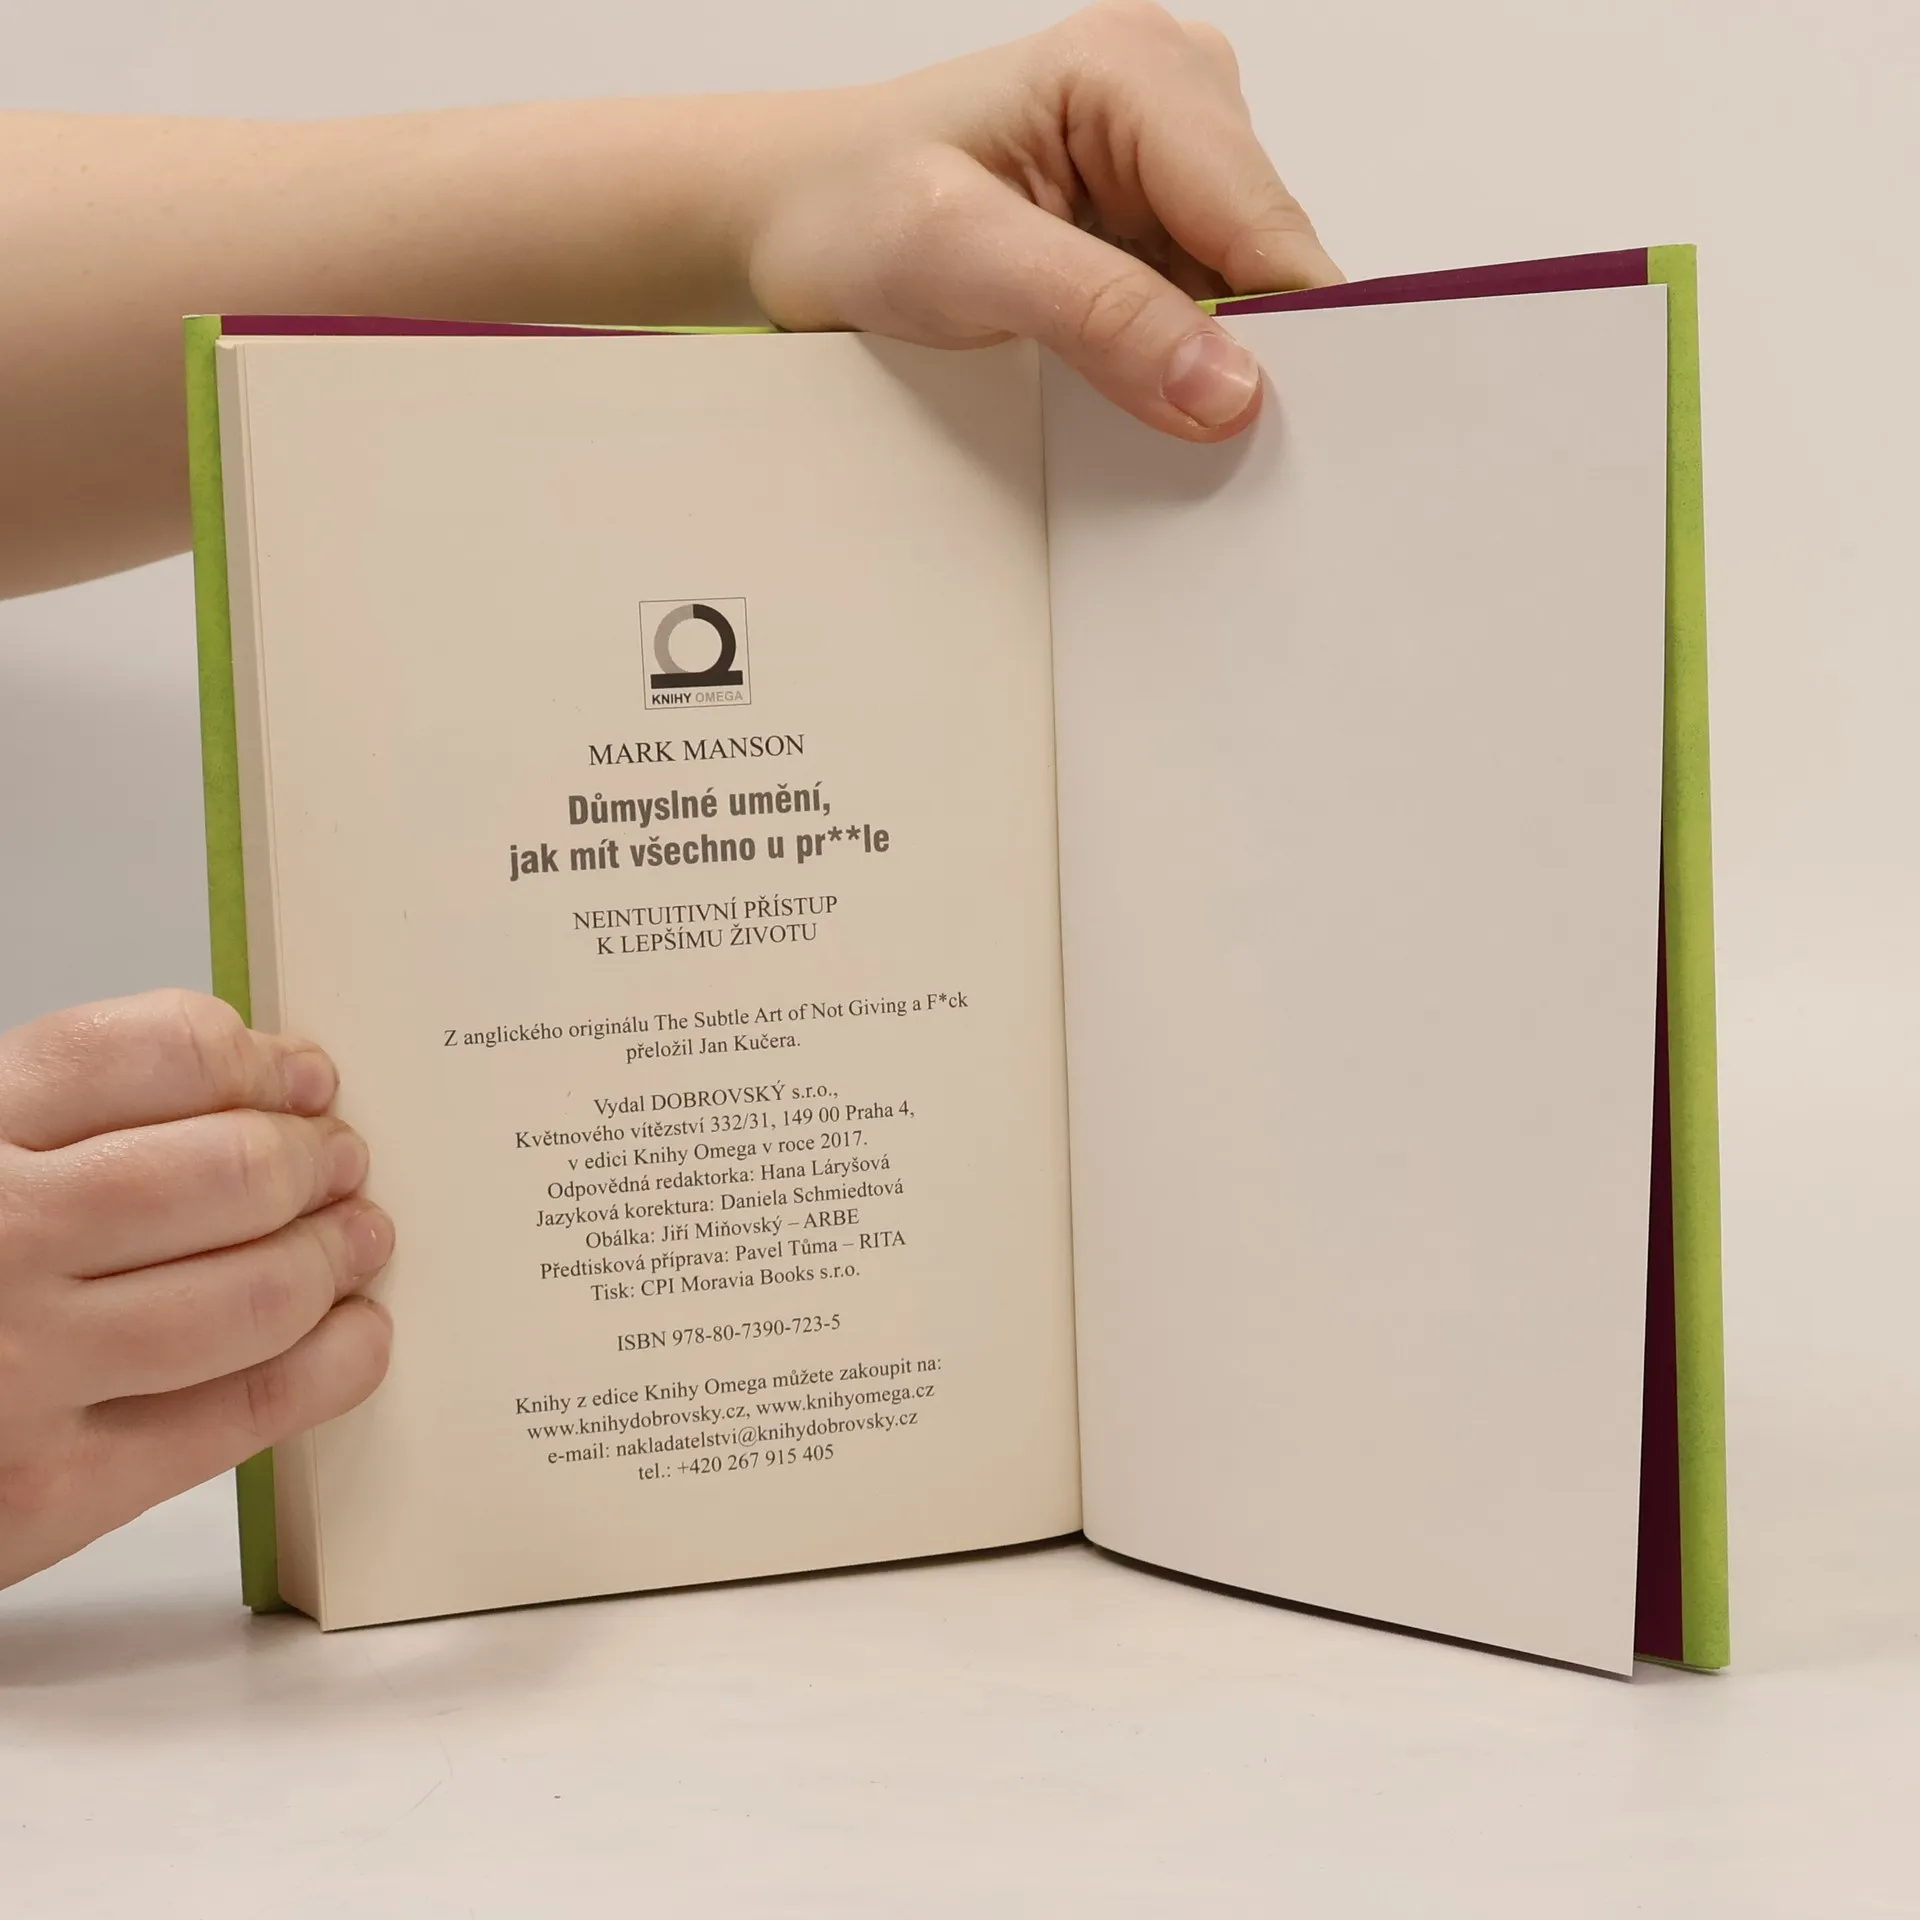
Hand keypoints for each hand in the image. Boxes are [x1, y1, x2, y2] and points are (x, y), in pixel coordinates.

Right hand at [0, 990, 392, 1590]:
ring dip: (335, 1255)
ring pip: (261, 1290)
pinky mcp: (58, 1486)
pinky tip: (353, 1332)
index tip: (303, 1081)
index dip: (257, 1063)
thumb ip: (70, 1126)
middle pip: (232, 1170)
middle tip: (339, 1163)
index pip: (157, 1055)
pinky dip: (336, 1362)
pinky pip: (251, 1407)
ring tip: (356, 1240)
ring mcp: (28, 1366)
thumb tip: (263, 1092)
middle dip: (314, 1159)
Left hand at [748, 1, 1341, 440]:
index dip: (1291, 332)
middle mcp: (1173, 99)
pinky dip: (1181, 365)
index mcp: (1139, 71)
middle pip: (1267, 258)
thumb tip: (1227, 385)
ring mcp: (1169, 161)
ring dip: (1211, 367)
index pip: (1263, 220)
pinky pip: (1205, 309)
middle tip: (1195, 441)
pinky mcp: (1153, 217)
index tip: (1279, 431)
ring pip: (1244, 294)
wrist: (792, 217)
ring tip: (1134, 406)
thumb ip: (1100, 316)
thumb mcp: (961, 261)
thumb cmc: (849, 210)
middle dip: (1247, 355)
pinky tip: (1132, 390)